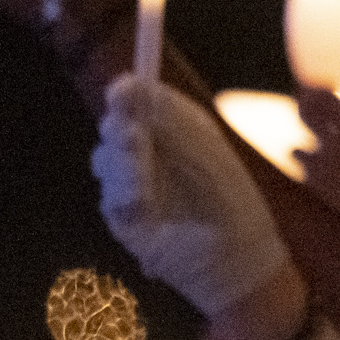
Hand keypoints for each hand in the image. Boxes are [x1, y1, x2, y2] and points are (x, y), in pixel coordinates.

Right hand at [94, 77, 295, 319]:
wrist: (235, 258)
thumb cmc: (230, 199)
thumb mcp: (205, 150)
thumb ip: (170, 117)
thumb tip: (132, 81)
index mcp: (172, 130)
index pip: (137, 100)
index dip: (125, 93)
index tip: (121, 92)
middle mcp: (149, 152)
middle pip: (113, 126)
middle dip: (118, 129)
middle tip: (132, 137)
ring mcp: (133, 185)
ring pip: (104, 159)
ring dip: (122, 166)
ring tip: (145, 184)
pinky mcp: (123, 218)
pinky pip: (108, 198)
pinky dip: (122, 198)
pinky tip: (142, 206)